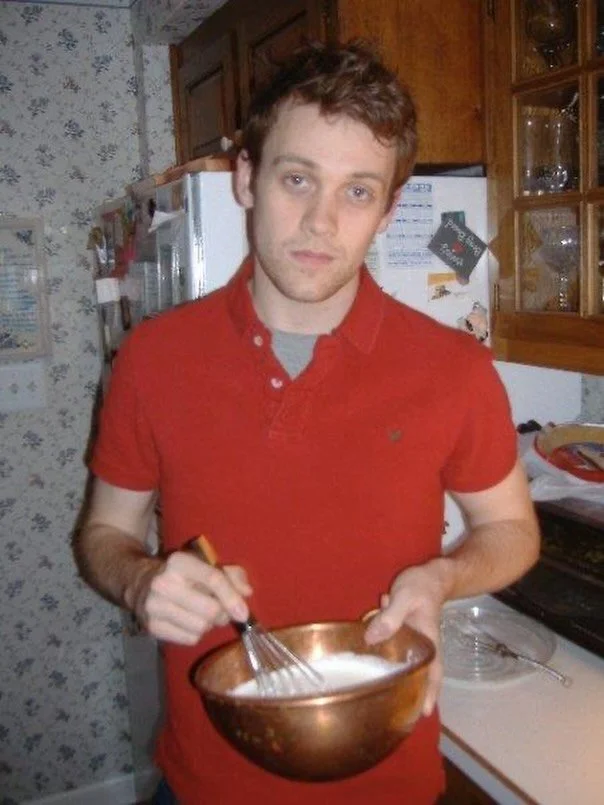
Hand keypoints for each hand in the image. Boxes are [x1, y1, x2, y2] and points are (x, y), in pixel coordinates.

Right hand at [128, 552, 251, 644]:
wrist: (141, 585)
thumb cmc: (183, 575)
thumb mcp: (206, 565)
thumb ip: (232, 574)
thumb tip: (246, 592)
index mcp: (179, 562)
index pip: (213, 579)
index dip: (232, 597)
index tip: (244, 613)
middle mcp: (163, 583)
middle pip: (210, 610)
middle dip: (222, 614)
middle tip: (220, 610)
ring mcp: (154, 606)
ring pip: (201, 627)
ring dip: (209, 625)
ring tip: (202, 614)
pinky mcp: (152, 627)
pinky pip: (189, 639)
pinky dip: (196, 634)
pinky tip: (189, 621)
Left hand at [363, 561, 447, 716]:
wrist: (431, 574)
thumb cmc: (422, 586)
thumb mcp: (405, 597)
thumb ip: (390, 617)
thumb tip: (371, 639)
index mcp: (427, 642)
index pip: (432, 673)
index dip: (429, 694)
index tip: (423, 714)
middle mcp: (422, 646)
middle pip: (418, 674)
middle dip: (409, 693)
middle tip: (394, 713)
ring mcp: (413, 641)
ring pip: (404, 663)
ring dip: (392, 675)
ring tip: (376, 692)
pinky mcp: (403, 632)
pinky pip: (393, 649)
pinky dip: (383, 654)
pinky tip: (367, 653)